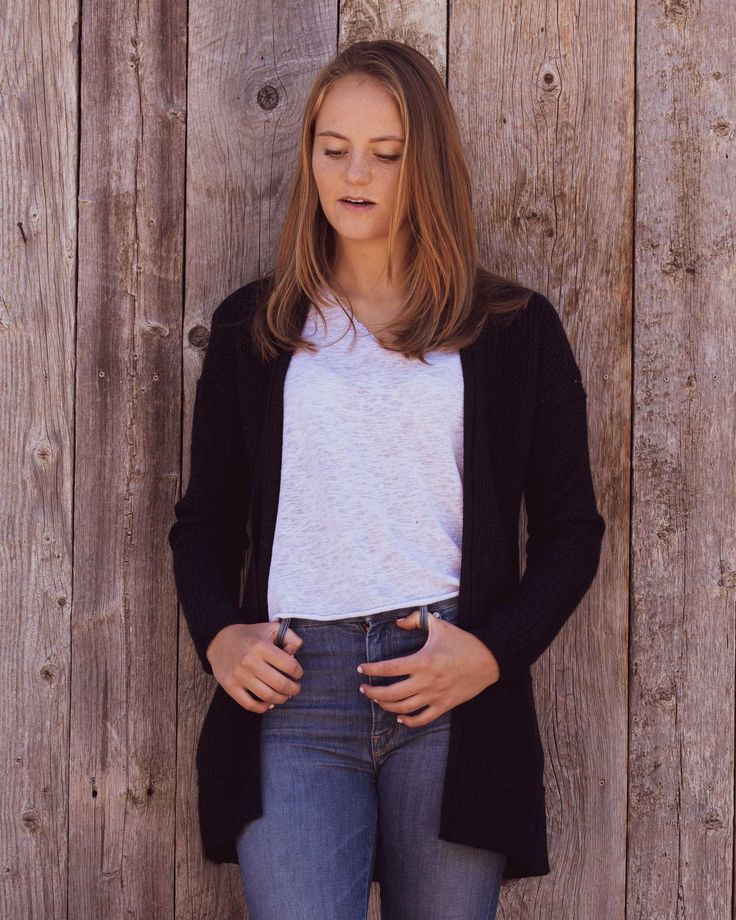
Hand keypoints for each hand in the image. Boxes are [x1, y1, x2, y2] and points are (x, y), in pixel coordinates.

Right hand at [206, 621, 303, 713]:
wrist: (220, 640)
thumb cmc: (251, 635)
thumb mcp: (272, 628)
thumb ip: (290, 638)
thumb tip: (294, 656)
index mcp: (261, 646)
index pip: (289, 665)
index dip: (298, 672)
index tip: (297, 673)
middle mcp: (250, 661)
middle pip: (280, 684)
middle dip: (294, 688)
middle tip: (295, 687)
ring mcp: (239, 675)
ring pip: (268, 697)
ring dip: (282, 699)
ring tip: (285, 694)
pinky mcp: (230, 686)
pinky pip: (250, 705)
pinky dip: (263, 708)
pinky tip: (269, 702)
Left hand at [356, 610, 499, 726]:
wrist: (489, 659)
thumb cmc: (462, 641)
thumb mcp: (439, 625)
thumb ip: (415, 620)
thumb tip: (397, 622)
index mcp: (423, 661)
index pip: (390, 668)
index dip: (372, 669)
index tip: (361, 668)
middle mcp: (426, 681)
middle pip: (392, 693)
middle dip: (373, 692)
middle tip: (363, 689)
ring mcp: (435, 695)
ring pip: (404, 708)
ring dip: (387, 705)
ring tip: (377, 700)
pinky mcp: (445, 705)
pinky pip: (423, 719)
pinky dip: (409, 721)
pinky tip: (400, 718)